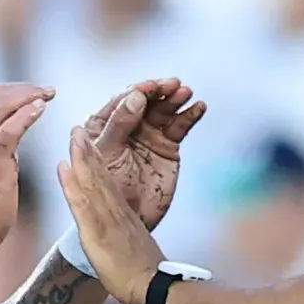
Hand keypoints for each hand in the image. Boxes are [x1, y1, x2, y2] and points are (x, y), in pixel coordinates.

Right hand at [0, 82, 53, 253]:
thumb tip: (6, 124)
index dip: (9, 90)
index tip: (29, 90)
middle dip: (22, 89)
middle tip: (43, 89)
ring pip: (1, 106)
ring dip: (28, 96)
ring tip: (46, 94)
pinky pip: (11, 128)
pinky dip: (28, 113)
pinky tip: (40, 108)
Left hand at [55, 138, 165, 303]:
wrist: (154, 287)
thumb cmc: (146, 274)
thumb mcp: (138, 249)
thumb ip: (129, 238)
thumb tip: (125, 234)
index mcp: (123, 216)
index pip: (108, 184)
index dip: (97, 162)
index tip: (88, 144)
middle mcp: (115, 212)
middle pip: (100, 176)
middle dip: (88, 151)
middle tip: (78, 128)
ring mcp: (107, 219)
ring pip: (92, 181)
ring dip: (80, 156)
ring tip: (73, 135)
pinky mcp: (98, 231)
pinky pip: (82, 200)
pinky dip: (71, 181)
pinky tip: (63, 166)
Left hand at [75, 78, 207, 230]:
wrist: (128, 219)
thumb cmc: (106, 187)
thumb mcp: (108, 153)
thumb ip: (119, 124)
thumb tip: (135, 96)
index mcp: (104, 124)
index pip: (122, 101)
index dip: (137, 91)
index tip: (150, 87)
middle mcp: (127, 126)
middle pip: (146, 101)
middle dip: (160, 91)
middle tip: (173, 85)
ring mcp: (148, 135)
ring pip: (164, 111)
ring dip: (175, 99)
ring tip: (186, 92)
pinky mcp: (167, 146)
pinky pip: (179, 126)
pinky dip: (190, 115)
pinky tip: (199, 107)